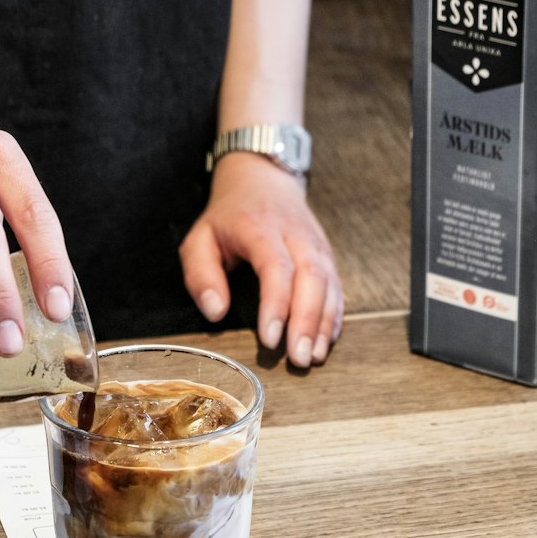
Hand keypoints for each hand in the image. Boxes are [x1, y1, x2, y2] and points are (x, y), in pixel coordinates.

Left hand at [179, 152, 343, 366]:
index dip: (276, 304)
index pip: (276, 267)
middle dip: (306, 321)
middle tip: (298, 359)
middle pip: (311, 277)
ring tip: (313, 357)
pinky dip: (334, 315)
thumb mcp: (200, 238)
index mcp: (261, 228)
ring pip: (329, 284)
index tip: (270, 338)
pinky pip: (336, 287)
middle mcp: (296, 235)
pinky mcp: (326, 255)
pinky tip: (326, 340)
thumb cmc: (229, 215)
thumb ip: (201, 274)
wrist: (263, 179)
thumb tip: (215, 312)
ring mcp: (316, 244)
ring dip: (323, 324)